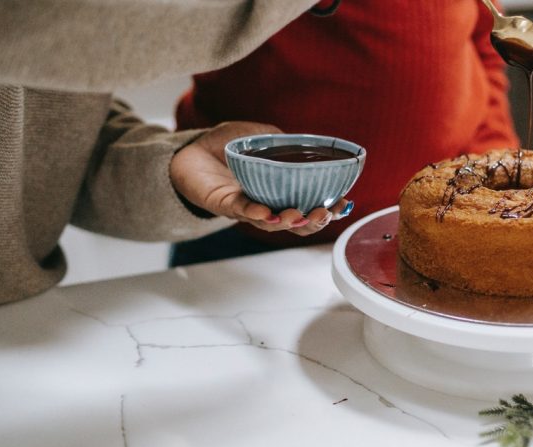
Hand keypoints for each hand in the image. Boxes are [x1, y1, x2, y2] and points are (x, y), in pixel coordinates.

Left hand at [169, 121, 351, 234]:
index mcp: (279, 192)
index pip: (308, 207)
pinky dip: (256, 213)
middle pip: (295, 223)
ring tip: (302, 214)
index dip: (328, 210)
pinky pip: (241, 211)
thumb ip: (283, 142)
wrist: (187, 150)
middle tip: (326, 213)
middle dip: (314, 222)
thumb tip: (305, 145)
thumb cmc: (224, 145)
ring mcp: (244, 207)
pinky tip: (268, 212)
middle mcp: (265, 204)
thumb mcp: (262, 136)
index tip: (344, 205)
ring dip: (289, 221)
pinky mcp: (222, 203)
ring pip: (271, 223)